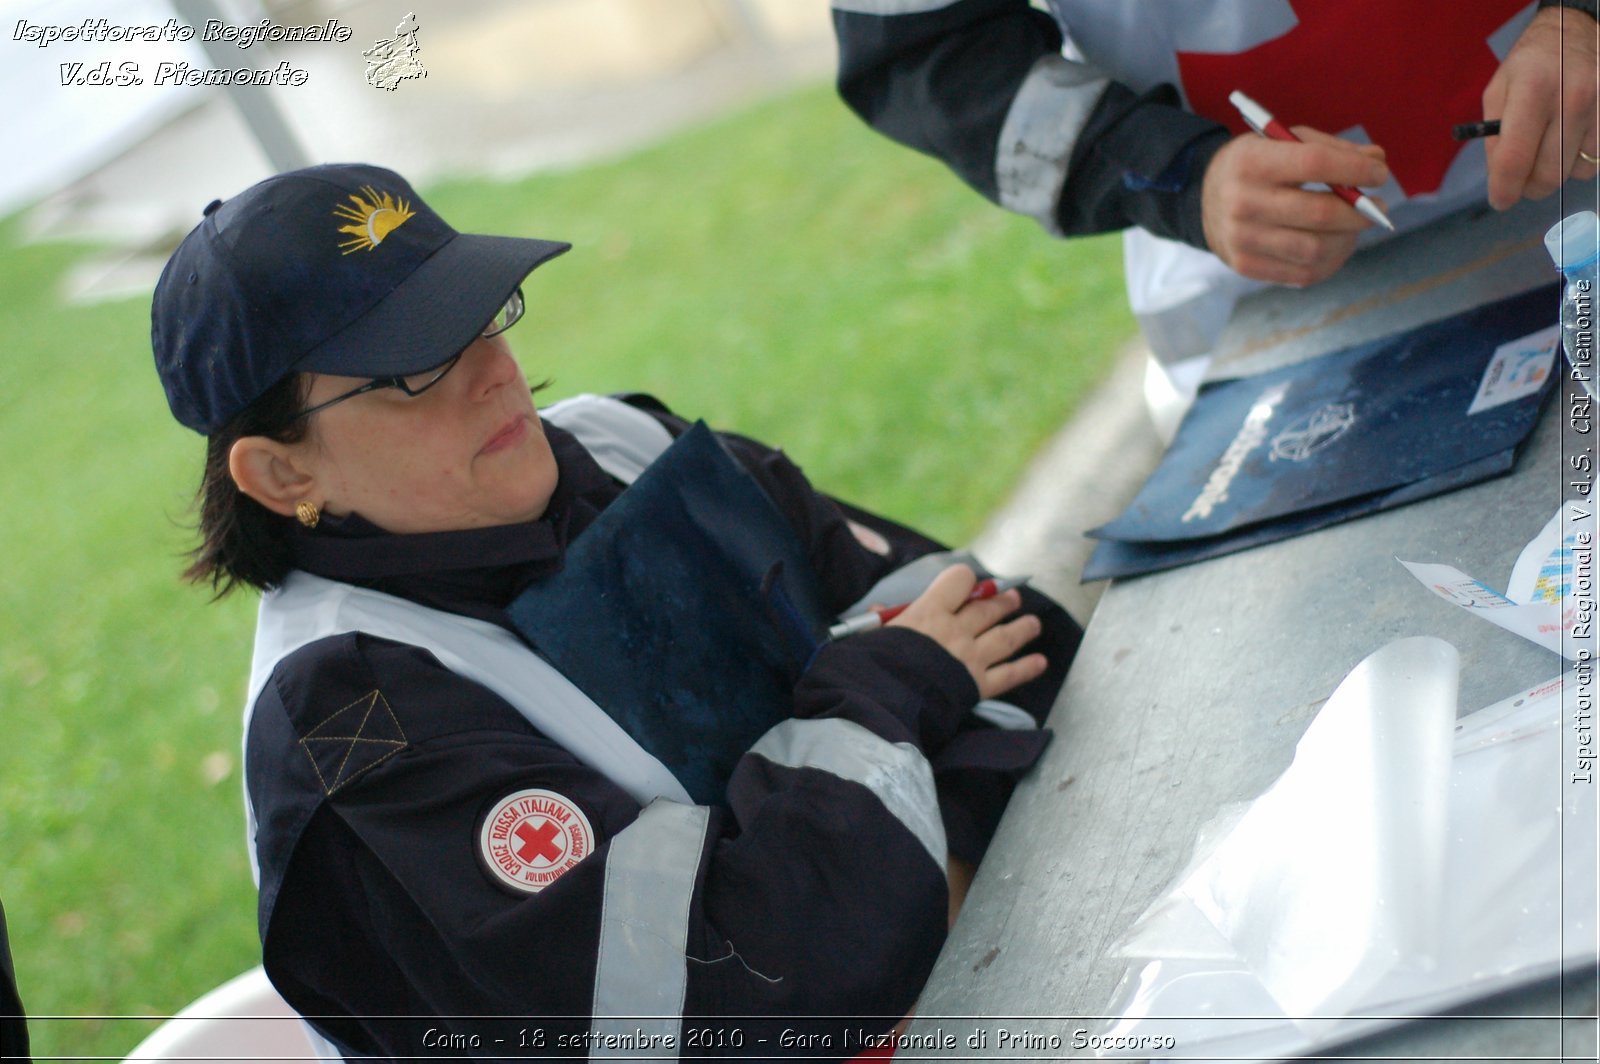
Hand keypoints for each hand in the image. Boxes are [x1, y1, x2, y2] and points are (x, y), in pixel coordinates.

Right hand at [886, 564, 1046, 698]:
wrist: (882, 705)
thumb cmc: (871, 667)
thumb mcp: (872, 635)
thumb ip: (882, 620)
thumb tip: (879, 610)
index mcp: (930, 612)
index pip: (959, 580)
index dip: (964, 579)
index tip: (966, 583)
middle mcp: (956, 631)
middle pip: (988, 608)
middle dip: (1003, 601)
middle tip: (1012, 598)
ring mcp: (971, 658)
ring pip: (1006, 637)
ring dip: (1022, 628)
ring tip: (1033, 624)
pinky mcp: (978, 686)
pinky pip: (1009, 675)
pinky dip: (1026, 668)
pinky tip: (1040, 662)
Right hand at [1201, 126, 1390, 287]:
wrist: (1205, 200)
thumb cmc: (1256, 166)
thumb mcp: (1283, 143)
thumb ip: (1330, 149)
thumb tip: (1376, 162)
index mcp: (1252, 161)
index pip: (1315, 164)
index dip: (1356, 170)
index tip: (1380, 174)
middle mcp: (1242, 201)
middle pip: (1320, 213)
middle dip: (1360, 212)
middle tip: (1377, 208)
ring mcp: (1242, 239)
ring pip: (1315, 248)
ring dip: (1348, 239)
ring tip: (1355, 227)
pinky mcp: (1245, 265)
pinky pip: (1303, 272)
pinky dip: (1330, 261)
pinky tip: (1335, 246)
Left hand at [1483, 6, 1599, 209]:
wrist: (1575, 32)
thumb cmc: (1529, 65)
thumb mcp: (1498, 91)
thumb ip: (1495, 137)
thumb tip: (1501, 179)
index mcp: (1532, 90)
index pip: (1515, 159)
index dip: (1504, 189)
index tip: (1501, 200)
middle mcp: (1572, 98)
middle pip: (1549, 173)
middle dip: (1530, 186)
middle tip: (1521, 181)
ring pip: (1576, 170)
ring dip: (1557, 171)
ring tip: (1548, 148)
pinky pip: (1597, 160)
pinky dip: (1580, 161)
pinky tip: (1570, 141)